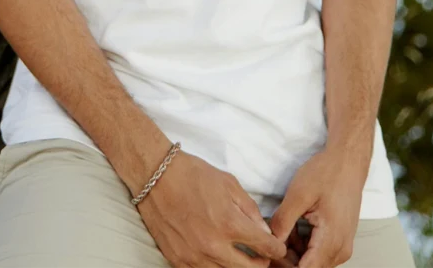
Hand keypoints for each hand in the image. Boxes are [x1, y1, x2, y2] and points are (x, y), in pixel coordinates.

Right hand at [137, 149, 287, 266]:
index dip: (276, 248)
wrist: (155, 175)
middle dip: (261, 263)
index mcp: (229, 223)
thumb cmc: (192, 174)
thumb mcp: (228, 183)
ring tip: (240, 257)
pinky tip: (217, 257)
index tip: (278, 247)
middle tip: (262, 256)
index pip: (265, 247)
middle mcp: (213, 245)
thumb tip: (263, 231)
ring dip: (238, 267)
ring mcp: (194, 256)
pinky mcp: (178, 261)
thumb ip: (249, 209)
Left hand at [267, 148, 365, 266]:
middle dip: (286, 259)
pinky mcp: (339, 241)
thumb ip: (283, 222)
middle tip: (270, 239)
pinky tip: (293, 227)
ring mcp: (342, 247)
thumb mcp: (299, 194)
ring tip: (283, 228)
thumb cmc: (326, 173)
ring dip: (294, 252)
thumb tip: (270, 242)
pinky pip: (318, 253)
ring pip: (312, 263)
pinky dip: (303, 246)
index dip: (283, 265)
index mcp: (331, 241)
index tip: (268, 253)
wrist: (348, 162)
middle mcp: (340, 250)